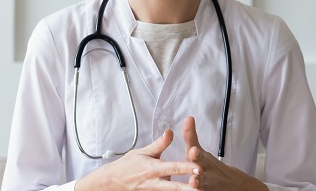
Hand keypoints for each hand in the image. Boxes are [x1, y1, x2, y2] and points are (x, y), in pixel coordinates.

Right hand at [75, 129, 201, 190]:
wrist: (113, 180)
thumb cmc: (129, 165)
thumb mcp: (143, 151)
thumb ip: (159, 144)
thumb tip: (170, 132)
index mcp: (152, 168)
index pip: (173, 167)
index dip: (186, 168)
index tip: (199, 167)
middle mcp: (153, 182)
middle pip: (174, 187)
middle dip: (189, 188)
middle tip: (202, 188)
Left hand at [183, 116, 268, 190]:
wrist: (232, 183)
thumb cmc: (208, 164)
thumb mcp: (199, 150)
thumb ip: (191, 136)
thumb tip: (188, 117)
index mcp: (203, 160)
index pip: (199, 155)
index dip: (196, 154)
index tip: (193, 151)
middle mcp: (207, 173)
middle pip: (203, 175)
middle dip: (198, 175)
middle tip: (193, 177)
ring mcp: (208, 185)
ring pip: (203, 186)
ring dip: (198, 185)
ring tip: (193, 184)